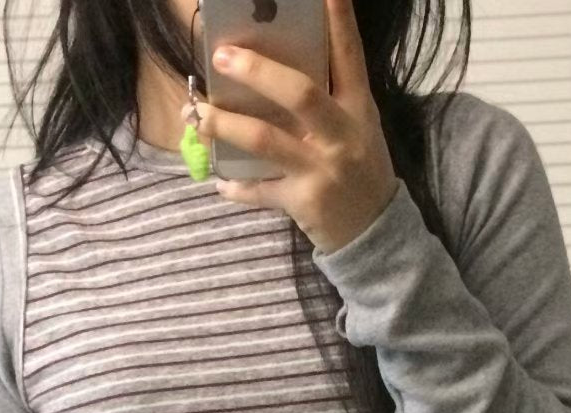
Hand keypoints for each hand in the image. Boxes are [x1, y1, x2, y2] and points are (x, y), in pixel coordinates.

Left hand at [180, 0, 397, 254]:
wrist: (374, 232)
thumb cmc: (358, 169)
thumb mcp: (357, 128)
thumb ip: (328, 100)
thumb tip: (273, 69)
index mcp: (358, 108)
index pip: (349, 56)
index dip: (338, 22)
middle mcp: (341, 135)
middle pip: (299, 93)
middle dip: (257, 71)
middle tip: (222, 55)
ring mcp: (321, 170)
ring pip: (266, 139)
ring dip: (225, 125)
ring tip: (196, 115)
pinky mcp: (303, 202)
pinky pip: (260, 191)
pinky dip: (236, 187)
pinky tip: (219, 181)